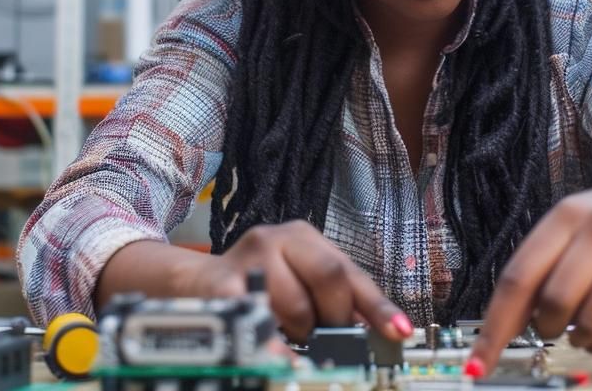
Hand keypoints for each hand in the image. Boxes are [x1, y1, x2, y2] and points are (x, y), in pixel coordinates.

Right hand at [168, 221, 412, 343]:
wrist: (191, 284)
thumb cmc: (256, 288)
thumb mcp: (299, 284)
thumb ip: (337, 301)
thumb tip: (380, 332)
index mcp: (304, 238)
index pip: (352, 271)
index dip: (378, 306)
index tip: (400, 332)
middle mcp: (278, 238)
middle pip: (330, 277)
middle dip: (335, 317)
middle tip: (327, 337)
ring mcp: (248, 258)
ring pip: (297, 304)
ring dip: (300, 332)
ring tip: (290, 334)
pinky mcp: (221, 282)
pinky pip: (258, 318)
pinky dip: (274, 344)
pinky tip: (279, 353)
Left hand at [468, 182, 591, 368]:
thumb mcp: (567, 229)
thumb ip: (536, 268)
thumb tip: (504, 325)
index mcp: (564, 215)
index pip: (519, 277)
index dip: (497, 325)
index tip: (481, 360)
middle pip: (555, 301)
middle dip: (544, 327)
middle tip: (547, 326)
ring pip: (591, 320)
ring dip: (576, 338)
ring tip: (576, 329)